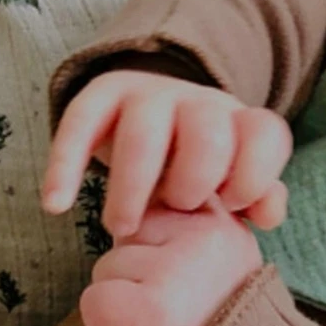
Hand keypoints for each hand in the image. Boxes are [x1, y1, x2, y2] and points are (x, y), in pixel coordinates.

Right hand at [42, 70, 291, 236]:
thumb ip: (258, 196)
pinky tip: (57, 205)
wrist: (157, 108)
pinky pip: (81, 122)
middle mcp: (199, 103)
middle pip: (206, 132)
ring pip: (144, 131)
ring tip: (122, 229)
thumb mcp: (232, 177)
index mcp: (238, 123)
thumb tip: (268, 213)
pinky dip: (66, 165)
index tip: (230, 205)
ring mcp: (151, 95)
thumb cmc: (201, 163)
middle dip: (193, 181)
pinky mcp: (103, 95)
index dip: (254, 175)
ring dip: (133, 186)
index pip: (264, 134)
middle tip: (175, 213)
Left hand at [78, 201, 261, 325]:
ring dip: (124, 293)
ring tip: (165, 317)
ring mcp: (178, 270)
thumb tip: (140, 182)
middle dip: (138, 262)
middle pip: (128, 229)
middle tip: (174, 295)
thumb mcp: (228, 245)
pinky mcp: (152, 310)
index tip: (180, 265)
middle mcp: (205, 233)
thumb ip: (197, 210)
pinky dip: (104, 323)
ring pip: (108, 266)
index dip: (157, 234)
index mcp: (222, 214)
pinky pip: (95, 302)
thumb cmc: (221, 309)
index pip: (156, 193)